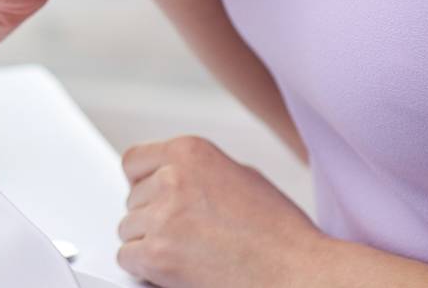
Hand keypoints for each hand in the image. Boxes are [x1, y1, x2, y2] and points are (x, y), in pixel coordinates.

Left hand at [118, 135, 325, 286]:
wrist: (300, 275)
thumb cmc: (283, 235)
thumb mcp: (243, 177)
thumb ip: (199, 171)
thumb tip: (168, 176)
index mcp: (190, 152)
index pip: (134, 161)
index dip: (143, 183)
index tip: (150, 198)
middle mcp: (172, 178)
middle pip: (133, 199)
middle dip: (153, 217)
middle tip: (186, 235)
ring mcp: (163, 217)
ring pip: (128, 228)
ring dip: (150, 243)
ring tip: (188, 253)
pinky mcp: (157, 254)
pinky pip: (127, 258)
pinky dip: (145, 268)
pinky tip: (175, 270)